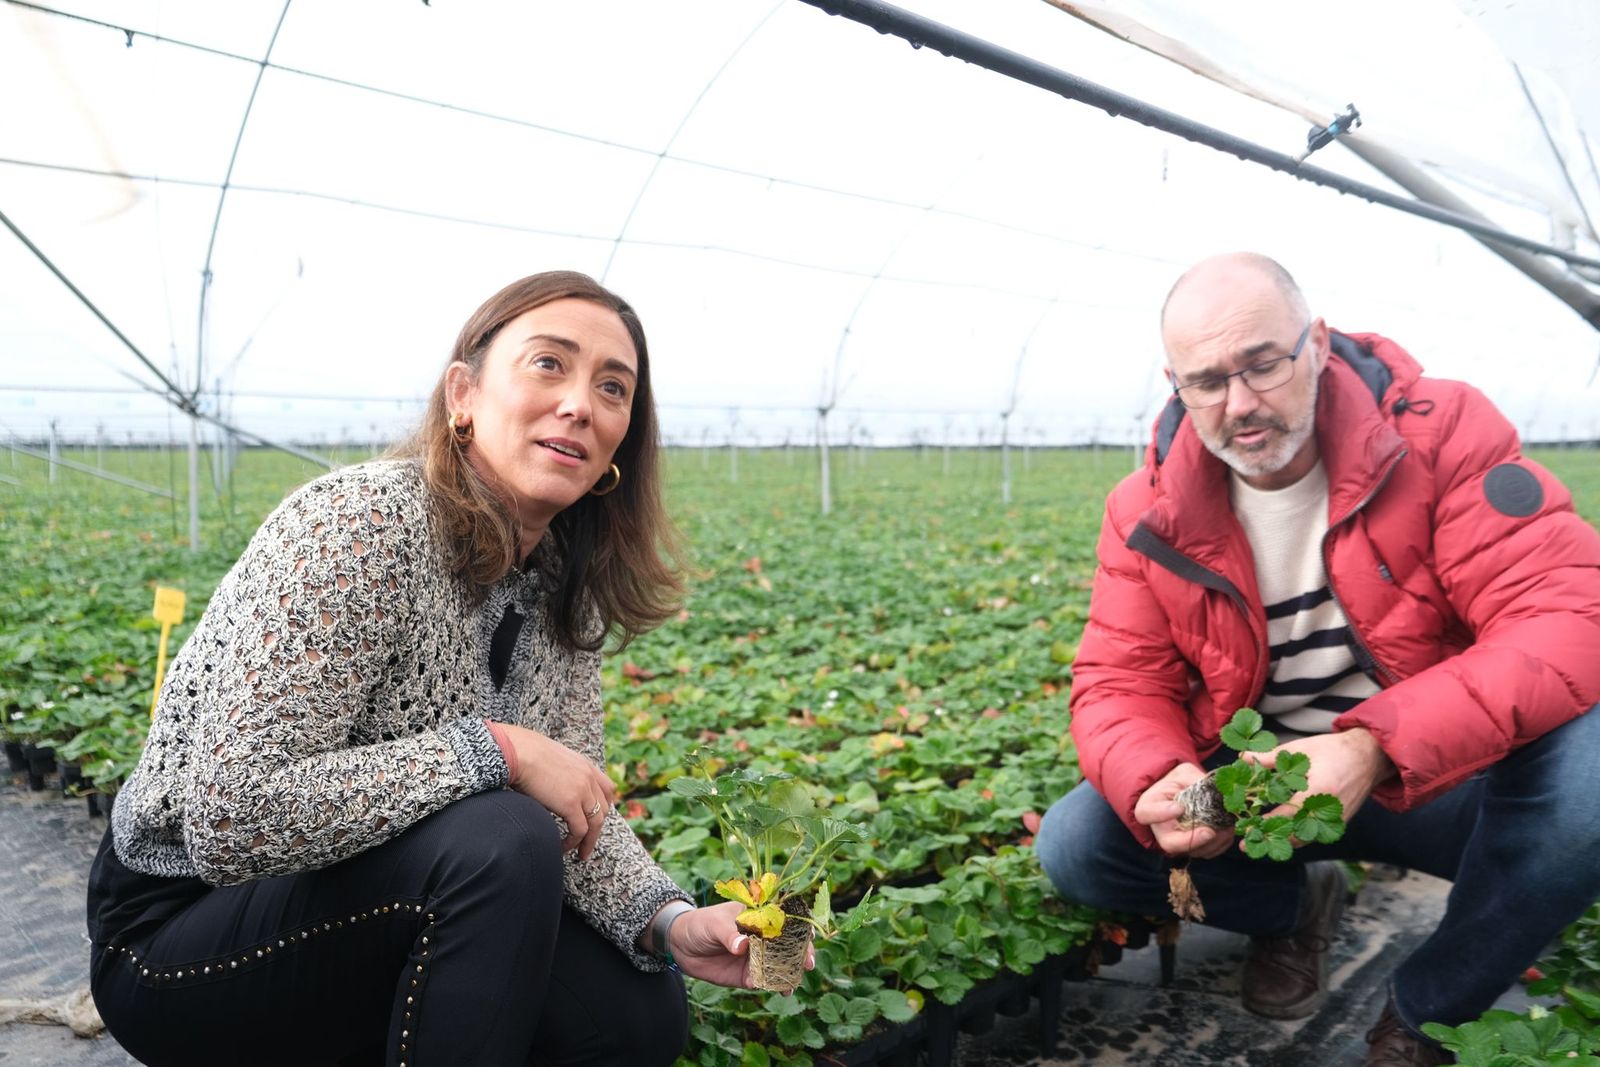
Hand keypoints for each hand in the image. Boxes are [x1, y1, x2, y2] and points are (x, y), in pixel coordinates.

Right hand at [495, 723, 615, 859]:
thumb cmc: (523, 753)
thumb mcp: (551, 760)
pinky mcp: (571, 804)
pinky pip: (579, 830)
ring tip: (580, 854)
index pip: (606, 789)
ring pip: (595, 823)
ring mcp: (582, 790)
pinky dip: (573, 842)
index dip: (604, 806)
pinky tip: (564, 847)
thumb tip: (550, 785)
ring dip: (589, 841)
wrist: (517, 752)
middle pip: (603, 809)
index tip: (596, 819)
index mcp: (585, 765)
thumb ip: (559, 773)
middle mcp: (588, 777)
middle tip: (588, 842)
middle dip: (597, 828)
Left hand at [663, 901, 815, 989]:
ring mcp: (756, 957)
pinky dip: (771, 985)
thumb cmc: (701, 924)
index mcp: (759, 917)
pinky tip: (776, 989)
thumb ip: (729, 934)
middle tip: (807, 964)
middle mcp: (762, 938)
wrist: (680, 944)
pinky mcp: (747, 975)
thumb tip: (742, 946)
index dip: (800, 929)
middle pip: (788, 946)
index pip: (786, 921)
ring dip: (789, 974)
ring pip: (779, 966)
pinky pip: (763, 981)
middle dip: (801, 955)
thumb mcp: (714, 924)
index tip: (809, 938)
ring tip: (792, 983)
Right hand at [1135, 762, 1235, 858]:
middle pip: (1169, 843)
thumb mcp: (1183, 773)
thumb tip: (1214, 788)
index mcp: (1149, 806)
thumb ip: (1193, 779)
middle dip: (1192, 840)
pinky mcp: (1193, 848)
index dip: (1162, 813)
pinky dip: (1220, 844)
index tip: (1179, 808)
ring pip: (1192, 851)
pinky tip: (1228, 830)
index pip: (1147, 813)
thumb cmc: (1178, 782)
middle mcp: (1160, 829)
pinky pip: (1207, 852)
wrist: (1182, 795)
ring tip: (1227, 827)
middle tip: (1209, 832)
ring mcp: (1177, 842)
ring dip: (1213, 842)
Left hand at [1251, 727, 1393, 847]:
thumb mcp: (1301, 749)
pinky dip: (1297, 836)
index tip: (1244, 828)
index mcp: (1318, 791)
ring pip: (1304, 840)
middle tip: (1246, 843)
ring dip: (1281, 841)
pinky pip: (1315, 835)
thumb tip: (1242, 759)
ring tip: (1259, 840)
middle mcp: (1328, 811)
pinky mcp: (1340, 822)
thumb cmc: (1334, 750)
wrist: (1369, 756)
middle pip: (1294, 836)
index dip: (1263, 824)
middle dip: (1269, 840)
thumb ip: (1270, 758)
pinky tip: (1281, 833)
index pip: (1285, 815)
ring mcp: (1336, 820)